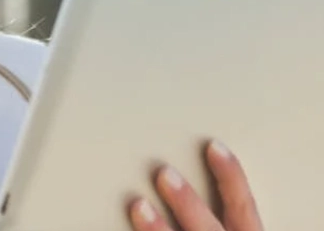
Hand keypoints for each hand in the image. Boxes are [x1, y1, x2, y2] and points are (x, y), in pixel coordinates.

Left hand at [129, 140, 262, 230]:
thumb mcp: (234, 227)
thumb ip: (222, 211)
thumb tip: (193, 174)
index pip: (243, 206)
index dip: (230, 175)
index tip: (213, 146)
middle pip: (209, 227)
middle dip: (187, 202)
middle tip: (164, 173)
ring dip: (158, 227)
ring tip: (139, 204)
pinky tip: (125, 227)